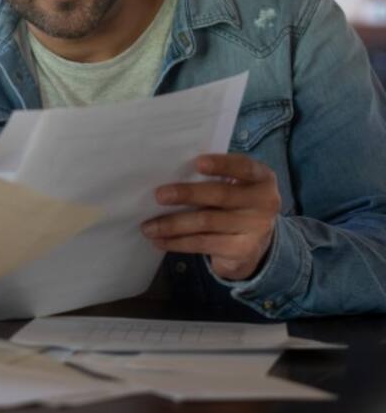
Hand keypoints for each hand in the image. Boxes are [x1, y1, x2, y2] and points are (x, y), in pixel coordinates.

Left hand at [141, 153, 280, 280]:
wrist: (255, 243)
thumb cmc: (234, 203)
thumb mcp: (234, 186)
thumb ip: (214, 177)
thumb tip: (168, 174)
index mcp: (261, 177)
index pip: (244, 167)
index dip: (222, 164)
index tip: (197, 163)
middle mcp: (264, 202)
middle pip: (220, 195)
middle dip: (187, 194)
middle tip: (159, 195)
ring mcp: (256, 228)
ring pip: (206, 222)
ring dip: (172, 224)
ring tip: (148, 227)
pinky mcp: (242, 250)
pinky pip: (203, 243)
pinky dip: (177, 242)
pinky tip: (159, 241)